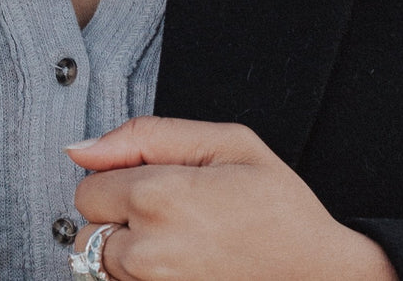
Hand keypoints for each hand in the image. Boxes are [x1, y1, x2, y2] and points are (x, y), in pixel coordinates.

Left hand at [68, 118, 397, 280]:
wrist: (320, 277)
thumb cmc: (280, 209)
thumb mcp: (228, 143)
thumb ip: (146, 136)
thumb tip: (82, 148)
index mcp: (158, 196)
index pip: (88, 185)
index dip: (119, 177)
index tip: (158, 181)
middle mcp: (145, 252)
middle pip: (86, 229)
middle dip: (117, 217)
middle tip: (171, 213)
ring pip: (102, 266)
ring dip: (127, 253)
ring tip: (179, 242)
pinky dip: (142, 277)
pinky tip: (180, 266)